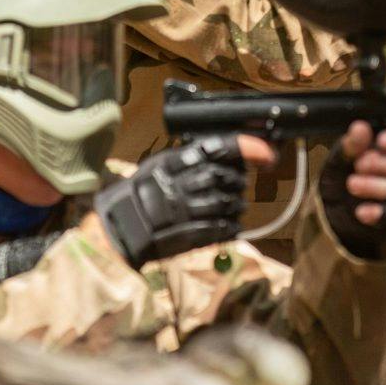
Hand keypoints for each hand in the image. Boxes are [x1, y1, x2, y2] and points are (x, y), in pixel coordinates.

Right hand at [96, 134, 275, 267]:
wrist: (119, 229)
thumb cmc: (138, 196)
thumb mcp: (156, 166)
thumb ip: (186, 158)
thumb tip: (222, 151)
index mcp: (170, 163)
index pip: (214, 148)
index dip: (245, 148)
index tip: (266, 153)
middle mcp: (177, 185)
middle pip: (222, 176)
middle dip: (238, 180)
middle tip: (239, 184)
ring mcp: (182, 211)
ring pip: (225, 203)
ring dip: (237, 205)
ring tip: (236, 206)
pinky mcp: (188, 236)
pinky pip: (220, 229)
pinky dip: (232, 227)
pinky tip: (232, 226)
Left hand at [318, 121, 385, 261]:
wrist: (335, 214)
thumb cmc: (343, 177)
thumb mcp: (340, 159)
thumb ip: (352, 145)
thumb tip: (360, 128)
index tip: (381, 141)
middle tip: (360, 164)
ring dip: (380, 187)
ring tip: (353, 184)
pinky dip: (381, 214)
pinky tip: (361, 211)